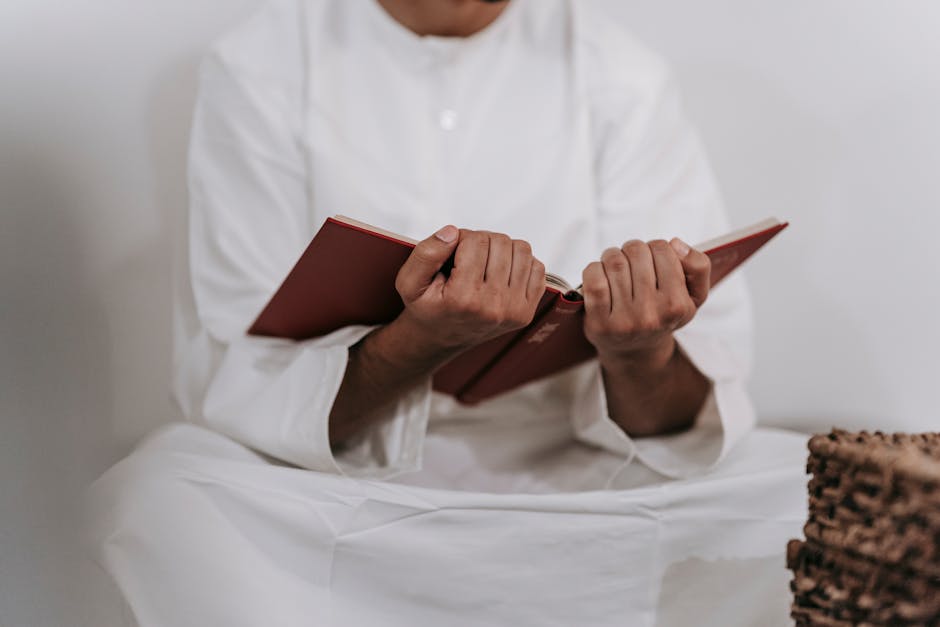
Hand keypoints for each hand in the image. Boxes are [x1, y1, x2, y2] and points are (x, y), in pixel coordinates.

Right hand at [393, 226, 545, 352]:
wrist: (440, 339)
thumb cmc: (426, 308)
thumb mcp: (409, 281)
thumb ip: (426, 253)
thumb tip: (453, 232)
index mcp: (464, 298)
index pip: (475, 241)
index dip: (461, 238)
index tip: (452, 252)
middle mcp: (493, 306)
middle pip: (500, 242)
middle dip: (481, 242)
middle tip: (466, 258)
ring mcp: (514, 310)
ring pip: (522, 250)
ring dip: (502, 249)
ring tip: (484, 263)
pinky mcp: (526, 311)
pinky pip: (537, 268)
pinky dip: (520, 263)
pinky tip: (500, 273)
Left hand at [581, 238, 709, 369]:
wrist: (636, 351)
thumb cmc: (663, 314)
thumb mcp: (693, 296)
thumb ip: (698, 266)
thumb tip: (676, 244)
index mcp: (677, 305)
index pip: (662, 249)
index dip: (654, 248)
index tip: (652, 260)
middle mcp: (651, 315)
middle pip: (635, 252)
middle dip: (631, 250)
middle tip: (630, 261)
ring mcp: (624, 321)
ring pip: (614, 262)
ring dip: (611, 257)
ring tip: (615, 268)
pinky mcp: (600, 324)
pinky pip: (594, 281)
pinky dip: (593, 270)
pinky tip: (600, 276)